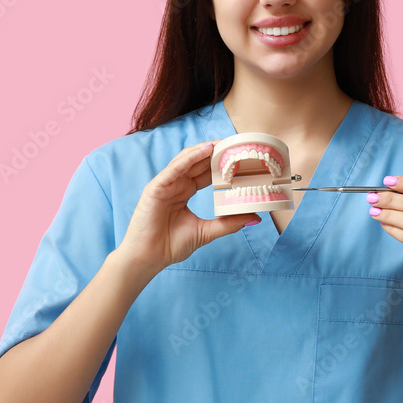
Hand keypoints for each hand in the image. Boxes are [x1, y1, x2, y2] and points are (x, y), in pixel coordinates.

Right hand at [117, 141, 259, 276]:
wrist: (148, 259)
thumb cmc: (171, 246)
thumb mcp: (207, 231)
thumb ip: (228, 223)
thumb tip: (255, 217)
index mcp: (184, 192)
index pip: (204, 173)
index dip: (220, 164)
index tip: (239, 157)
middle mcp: (175, 185)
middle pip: (196, 163)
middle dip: (214, 152)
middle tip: (234, 143)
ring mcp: (164, 185)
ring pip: (185, 161)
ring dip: (203, 150)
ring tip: (222, 143)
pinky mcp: (155, 188)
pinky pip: (174, 169)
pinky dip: (189, 159)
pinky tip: (204, 151)